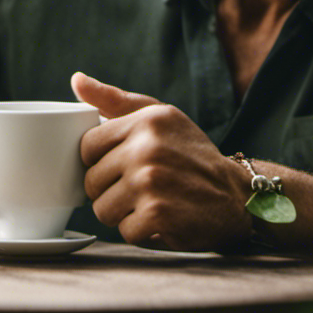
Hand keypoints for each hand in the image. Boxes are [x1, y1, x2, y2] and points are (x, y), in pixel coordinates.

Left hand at [71, 72, 252, 251]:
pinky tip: (163, 219)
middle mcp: (148, 148)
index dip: (100, 161)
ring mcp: (152, 181)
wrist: (236, 196)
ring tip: (151, 202)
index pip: (87, 146)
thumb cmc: (191, 155)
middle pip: (91, 181)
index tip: (121, 165)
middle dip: (111, 190)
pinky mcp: (157, 214)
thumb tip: (76, 81)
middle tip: (142, 187)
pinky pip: (124, 231)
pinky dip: (141, 232)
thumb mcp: (160, 117)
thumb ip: (115, 100)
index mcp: (147, 121)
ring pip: (102, 209)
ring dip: (123, 213)